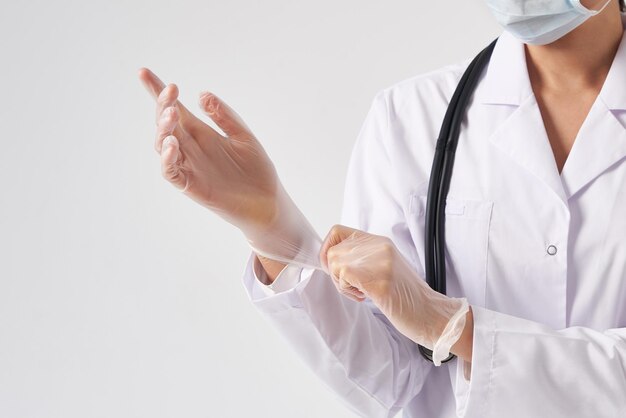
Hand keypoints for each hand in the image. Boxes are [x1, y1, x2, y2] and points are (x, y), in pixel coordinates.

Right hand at [138, 68, 278, 229]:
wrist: (268, 202)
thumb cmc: (257, 170)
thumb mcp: (243, 136)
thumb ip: (225, 116)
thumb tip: (202, 94)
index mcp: (202, 133)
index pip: (174, 108)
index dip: (157, 91)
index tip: (143, 71)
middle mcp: (191, 148)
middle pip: (166, 123)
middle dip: (162, 105)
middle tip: (171, 91)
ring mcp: (189, 166)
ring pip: (163, 144)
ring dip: (163, 128)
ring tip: (171, 113)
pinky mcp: (191, 186)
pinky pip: (170, 171)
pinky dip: (167, 158)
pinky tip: (173, 143)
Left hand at [320, 225, 469, 364]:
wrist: (430, 314)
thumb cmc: (406, 296)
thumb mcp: (384, 267)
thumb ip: (361, 258)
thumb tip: (331, 259)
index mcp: (380, 242)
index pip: (337, 232)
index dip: (328, 250)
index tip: (336, 269)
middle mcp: (379, 246)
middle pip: (333, 251)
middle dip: (335, 273)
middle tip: (353, 287)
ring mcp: (380, 261)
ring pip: (335, 263)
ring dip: (341, 283)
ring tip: (360, 293)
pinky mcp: (379, 279)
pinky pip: (344, 276)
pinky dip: (347, 290)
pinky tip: (364, 297)